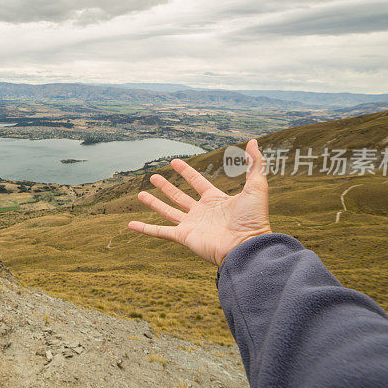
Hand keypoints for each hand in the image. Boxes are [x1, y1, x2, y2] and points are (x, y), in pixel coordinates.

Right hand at [128, 139, 270, 265]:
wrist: (247, 245)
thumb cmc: (253, 219)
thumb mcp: (257, 187)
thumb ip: (254, 164)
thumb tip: (253, 142)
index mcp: (216, 200)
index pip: (197, 182)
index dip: (186, 172)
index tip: (174, 162)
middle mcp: (201, 212)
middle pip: (179, 197)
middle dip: (166, 187)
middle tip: (153, 176)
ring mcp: (191, 225)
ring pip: (168, 212)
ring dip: (154, 203)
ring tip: (139, 194)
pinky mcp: (184, 237)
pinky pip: (160, 232)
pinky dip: (145, 229)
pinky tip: (131, 225)